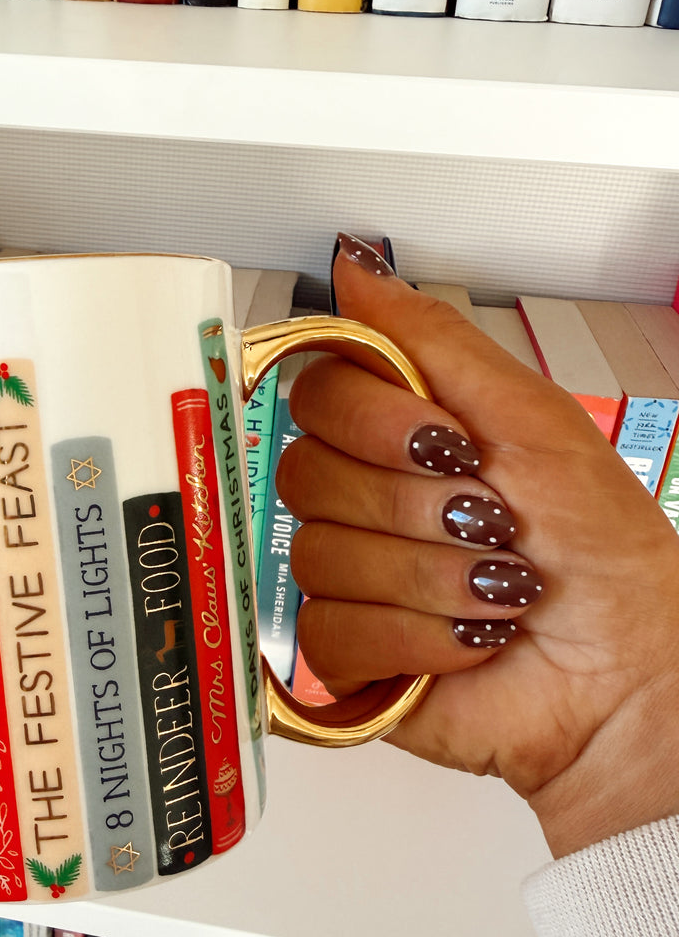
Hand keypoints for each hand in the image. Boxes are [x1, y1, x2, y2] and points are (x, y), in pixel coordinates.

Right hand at [277, 236, 678, 857]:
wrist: (629, 663)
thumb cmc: (599, 546)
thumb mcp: (527, 415)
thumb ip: (431, 339)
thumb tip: (357, 273)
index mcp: (399, 438)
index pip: (316, 395)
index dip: (371, 420)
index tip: (445, 442)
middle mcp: (365, 502)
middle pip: (308, 475)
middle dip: (418, 506)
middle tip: (485, 521)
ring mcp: (350, 578)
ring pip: (323, 557)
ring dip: (434, 577)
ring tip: (493, 589)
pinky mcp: (349, 653)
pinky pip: (332, 630)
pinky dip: (418, 637)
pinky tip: (465, 637)